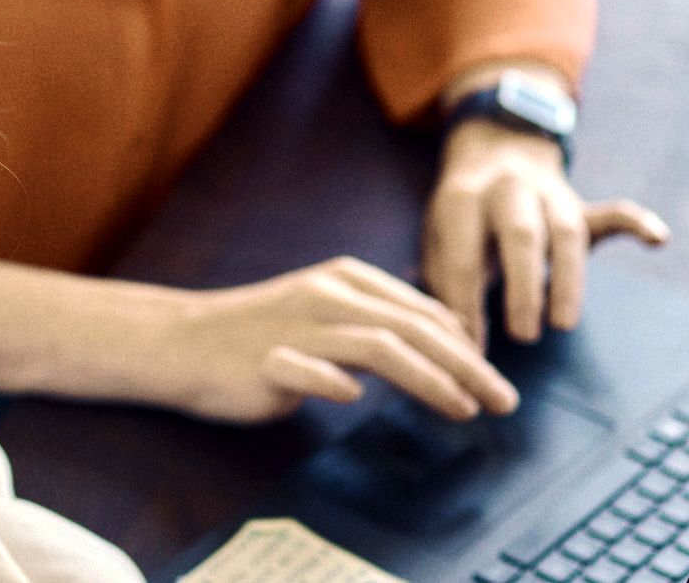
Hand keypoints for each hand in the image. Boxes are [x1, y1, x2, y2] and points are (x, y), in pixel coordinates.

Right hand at [146, 256, 520, 424]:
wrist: (184, 341)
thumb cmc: (263, 332)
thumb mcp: (329, 313)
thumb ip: (379, 323)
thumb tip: (443, 343)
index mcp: (349, 280)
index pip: (423, 311)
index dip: (466, 346)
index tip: (496, 379)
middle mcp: (330, 296)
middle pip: (414, 328)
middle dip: (466, 366)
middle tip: (504, 400)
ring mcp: (298, 327)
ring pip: (376, 346)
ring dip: (427, 379)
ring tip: (463, 409)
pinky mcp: (266, 359)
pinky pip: (306, 369)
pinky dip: (333, 382)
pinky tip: (356, 399)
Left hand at [423, 119, 669, 345]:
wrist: (494, 149)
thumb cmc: (461, 216)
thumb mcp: (436, 238)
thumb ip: (445, 283)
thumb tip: (454, 341)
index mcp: (462, 198)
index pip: (464, 256)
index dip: (466, 306)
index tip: (471, 351)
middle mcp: (509, 189)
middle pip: (520, 235)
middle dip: (522, 286)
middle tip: (523, 336)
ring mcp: (549, 195)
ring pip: (566, 232)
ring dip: (568, 279)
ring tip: (564, 323)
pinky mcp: (580, 206)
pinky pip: (611, 212)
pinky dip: (636, 222)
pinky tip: (658, 238)